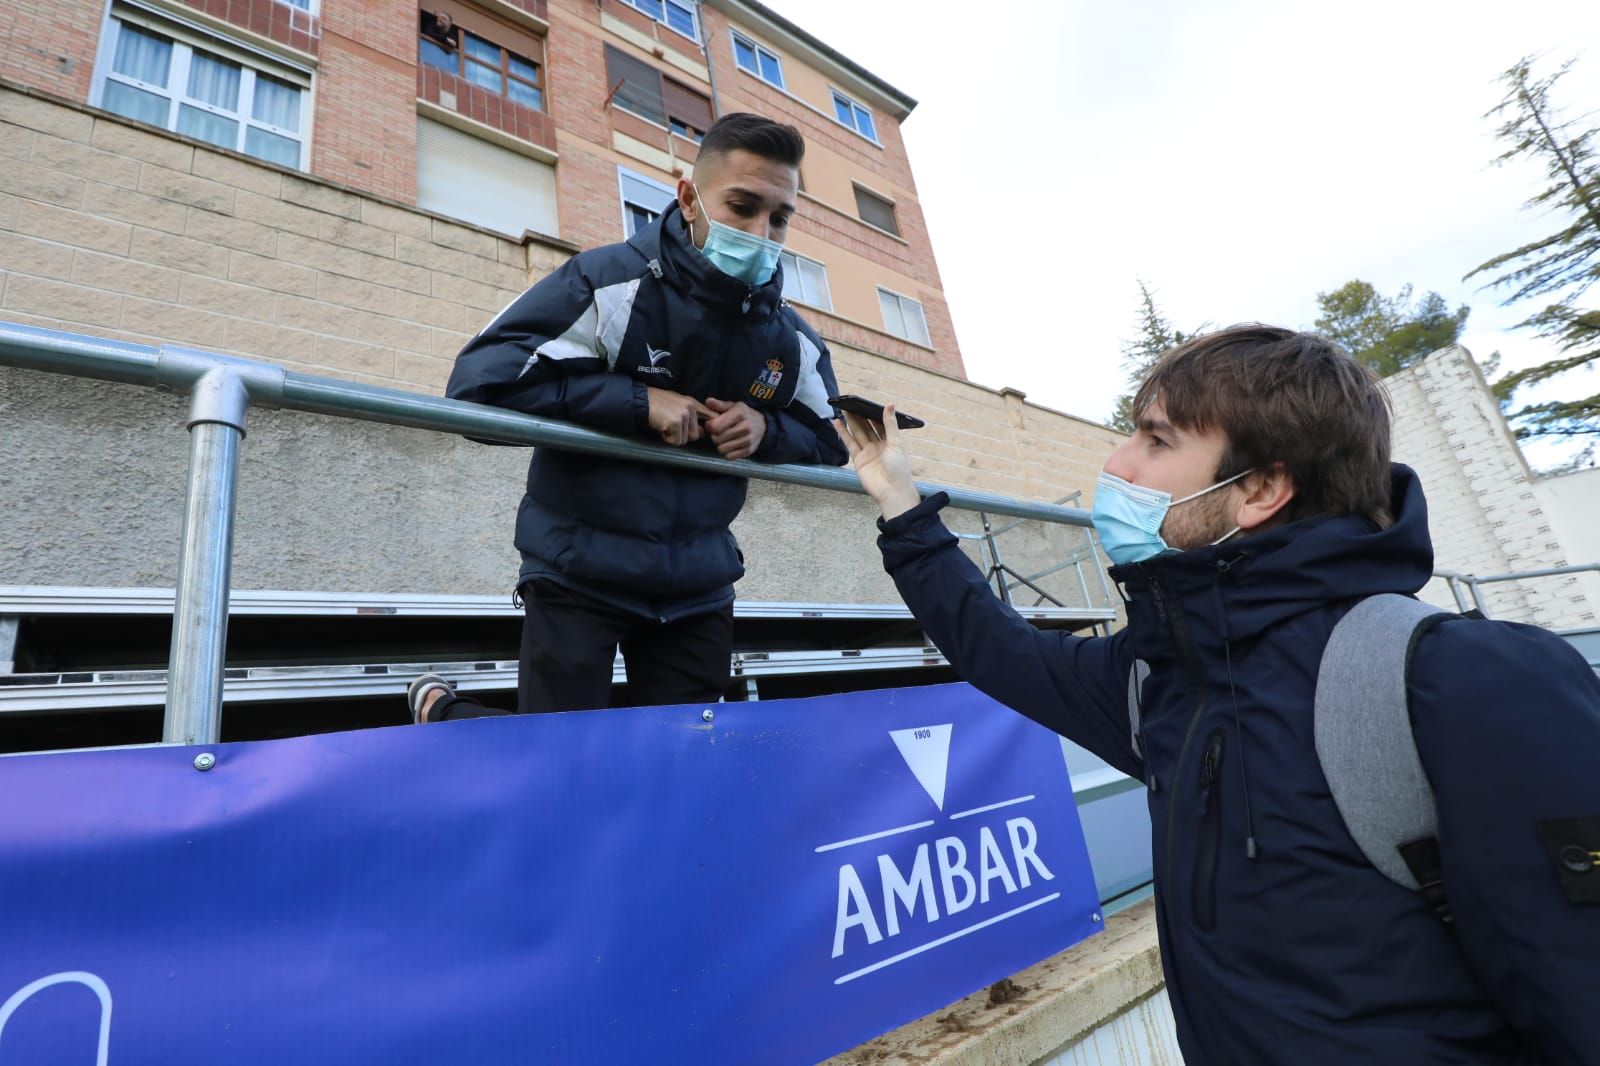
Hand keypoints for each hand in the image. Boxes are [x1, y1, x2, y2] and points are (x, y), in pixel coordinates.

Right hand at [647, 387, 712, 445]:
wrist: (641, 400)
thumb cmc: (657, 403)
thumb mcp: (677, 403)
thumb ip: (690, 414)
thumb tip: (702, 431)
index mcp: (693, 402)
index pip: (711, 416)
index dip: (708, 427)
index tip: (703, 432)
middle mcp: (691, 408)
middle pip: (696, 435)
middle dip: (684, 435)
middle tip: (672, 428)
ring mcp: (684, 415)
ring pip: (685, 439)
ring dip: (674, 437)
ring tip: (665, 426)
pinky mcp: (675, 423)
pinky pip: (676, 441)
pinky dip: (668, 439)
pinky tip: (662, 429)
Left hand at [703, 398, 766, 459]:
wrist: (762, 425)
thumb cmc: (743, 414)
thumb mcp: (733, 406)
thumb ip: (719, 405)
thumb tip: (708, 401)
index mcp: (739, 413)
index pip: (714, 426)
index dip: (709, 426)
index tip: (712, 425)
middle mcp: (745, 427)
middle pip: (716, 439)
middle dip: (714, 436)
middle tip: (719, 432)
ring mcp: (747, 440)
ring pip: (721, 449)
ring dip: (720, 445)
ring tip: (724, 439)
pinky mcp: (748, 451)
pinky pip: (729, 457)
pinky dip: (727, 452)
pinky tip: (730, 445)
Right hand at [835, 405, 921, 519]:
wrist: (891, 491)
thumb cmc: (899, 468)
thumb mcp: (896, 442)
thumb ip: (890, 424)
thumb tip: (890, 404)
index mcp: (890, 441)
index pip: (880, 424)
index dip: (873, 414)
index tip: (866, 403)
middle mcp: (878, 446)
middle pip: (867, 427)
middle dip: (859, 416)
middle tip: (851, 403)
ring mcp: (867, 452)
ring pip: (857, 434)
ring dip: (850, 422)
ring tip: (843, 409)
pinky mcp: (858, 460)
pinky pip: (849, 444)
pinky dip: (843, 433)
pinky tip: (837, 423)